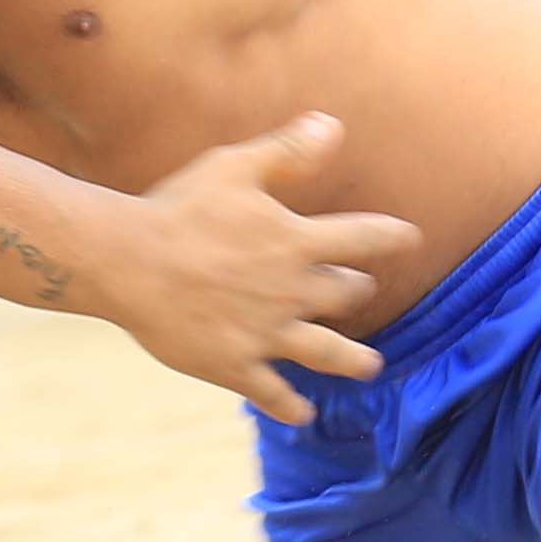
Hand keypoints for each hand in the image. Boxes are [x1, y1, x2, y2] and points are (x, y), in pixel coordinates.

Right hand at [100, 114, 413, 418]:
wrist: (128, 261)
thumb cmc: (178, 208)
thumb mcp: (233, 167)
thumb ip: (286, 152)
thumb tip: (333, 126)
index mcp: (295, 242)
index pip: (362, 237)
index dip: (391, 237)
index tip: (411, 239)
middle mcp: (290, 292)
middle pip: (344, 295)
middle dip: (356, 292)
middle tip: (360, 293)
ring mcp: (265, 333)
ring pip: (326, 352)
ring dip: (352, 360)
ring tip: (370, 367)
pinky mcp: (235, 365)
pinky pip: (272, 393)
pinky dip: (290, 406)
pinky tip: (303, 415)